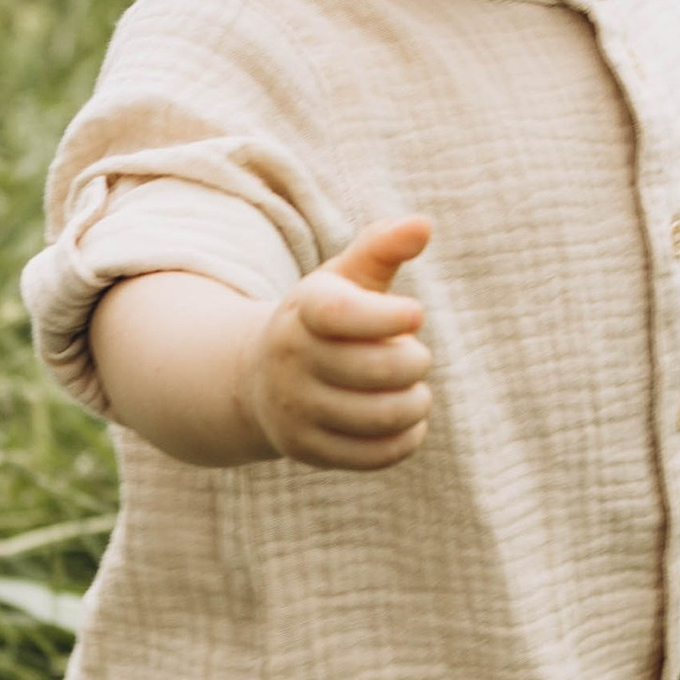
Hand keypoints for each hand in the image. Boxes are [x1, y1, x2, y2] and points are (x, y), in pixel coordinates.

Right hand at [238, 215, 432, 470]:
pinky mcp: (306, 449)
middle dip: (414, 363)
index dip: (385, 316)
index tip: (416, 315)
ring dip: (415, 404)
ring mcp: (295, 409)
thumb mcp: (342, 279)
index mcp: (303, 311)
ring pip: (378, 416)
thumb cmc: (322, 320)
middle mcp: (291, 360)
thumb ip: (381, 248)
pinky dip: (405, 440)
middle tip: (417, 358)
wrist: (257, 379)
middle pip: (374, 370)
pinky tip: (409, 423)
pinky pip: (372, 455)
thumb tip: (423, 225)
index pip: (340, 314)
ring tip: (416, 393)